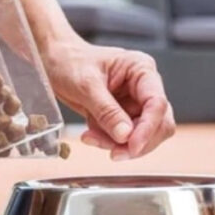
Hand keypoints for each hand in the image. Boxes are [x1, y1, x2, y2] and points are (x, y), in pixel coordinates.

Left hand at [42, 35, 174, 158]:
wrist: (55, 62)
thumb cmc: (70, 62)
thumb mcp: (86, 85)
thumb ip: (107, 111)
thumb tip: (125, 135)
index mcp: (142, 70)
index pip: (157, 103)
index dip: (148, 128)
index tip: (132, 146)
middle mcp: (144, 87)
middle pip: (159, 123)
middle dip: (137, 141)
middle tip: (114, 152)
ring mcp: (136, 103)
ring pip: (144, 135)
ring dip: (120, 144)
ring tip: (92, 138)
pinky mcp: (124, 116)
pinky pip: (125, 138)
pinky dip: (109, 142)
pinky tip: (91, 135)